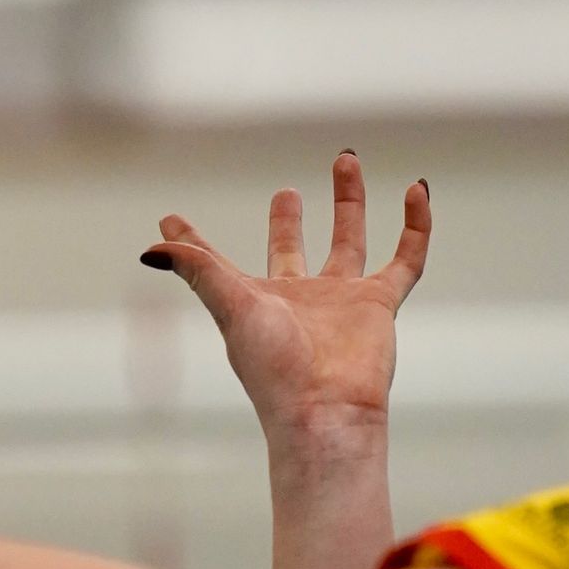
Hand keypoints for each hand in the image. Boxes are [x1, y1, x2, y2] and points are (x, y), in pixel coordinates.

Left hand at [140, 153, 429, 445]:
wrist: (327, 409)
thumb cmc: (274, 367)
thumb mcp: (231, 307)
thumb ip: (198, 270)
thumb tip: (152, 246)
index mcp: (253, 301)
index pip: (216, 264)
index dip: (192, 242)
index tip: (171, 218)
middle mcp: (298, 299)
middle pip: (293, 251)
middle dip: (288, 221)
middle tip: (285, 192)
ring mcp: (342, 300)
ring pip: (349, 241)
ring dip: (349, 202)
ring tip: (345, 160)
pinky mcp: (379, 304)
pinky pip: (406, 257)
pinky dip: (415, 225)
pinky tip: (416, 189)